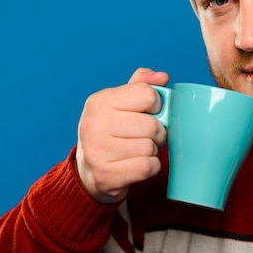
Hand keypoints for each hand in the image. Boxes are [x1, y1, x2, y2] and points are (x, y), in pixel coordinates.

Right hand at [75, 68, 168, 203]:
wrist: (90, 171)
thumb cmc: (112, 132)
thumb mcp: (121, 103)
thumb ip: (142, 84)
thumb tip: (162, 77)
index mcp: (100, 100)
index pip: (147, 94)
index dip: (156, 106)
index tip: (148, 113)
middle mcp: (94, 124)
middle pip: (152, 125)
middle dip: (158, 133)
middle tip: (147, 137)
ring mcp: (97, 151)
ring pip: (150, 147)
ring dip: (153, 151)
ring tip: (139, 151)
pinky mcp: (105, 175)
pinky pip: (147, 167)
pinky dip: (151, 167)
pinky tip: (137, 165)